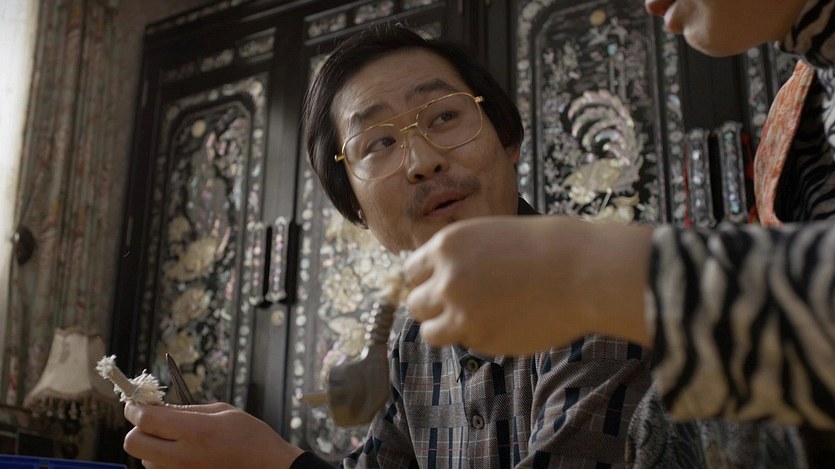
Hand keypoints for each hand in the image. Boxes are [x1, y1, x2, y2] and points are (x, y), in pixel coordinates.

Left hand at [124, 402, 302, 468]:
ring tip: (177, 440)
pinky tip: (185, 454)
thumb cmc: (252, 438)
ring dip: (152, 446)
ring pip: (145, 459)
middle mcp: (184, 456)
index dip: (135, 407)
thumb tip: (157, 406)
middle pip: (134, 442)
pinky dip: (164, 461)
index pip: (146, 419)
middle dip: (138, 428)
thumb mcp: (223, 411)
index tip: (136, 402)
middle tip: (152, 420)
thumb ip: (187, 409)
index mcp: (196, 431)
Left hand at [403, 215, 652, 354]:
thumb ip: (460, 257)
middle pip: (415, 304)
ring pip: (429, 331)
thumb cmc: (547, 247)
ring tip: (472, 320)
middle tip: (460, 305)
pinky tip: (503, 323)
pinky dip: (476, 338)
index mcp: (448, 245)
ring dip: (446, 328)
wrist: (583, 272)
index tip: (444, 285)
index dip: (429, 279)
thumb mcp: (491, 235)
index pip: (413, 271)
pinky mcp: (481, 339)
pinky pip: (463, 344)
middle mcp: (447, 279)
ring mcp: (462, 312)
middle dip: (434, 306)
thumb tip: (438, 277)